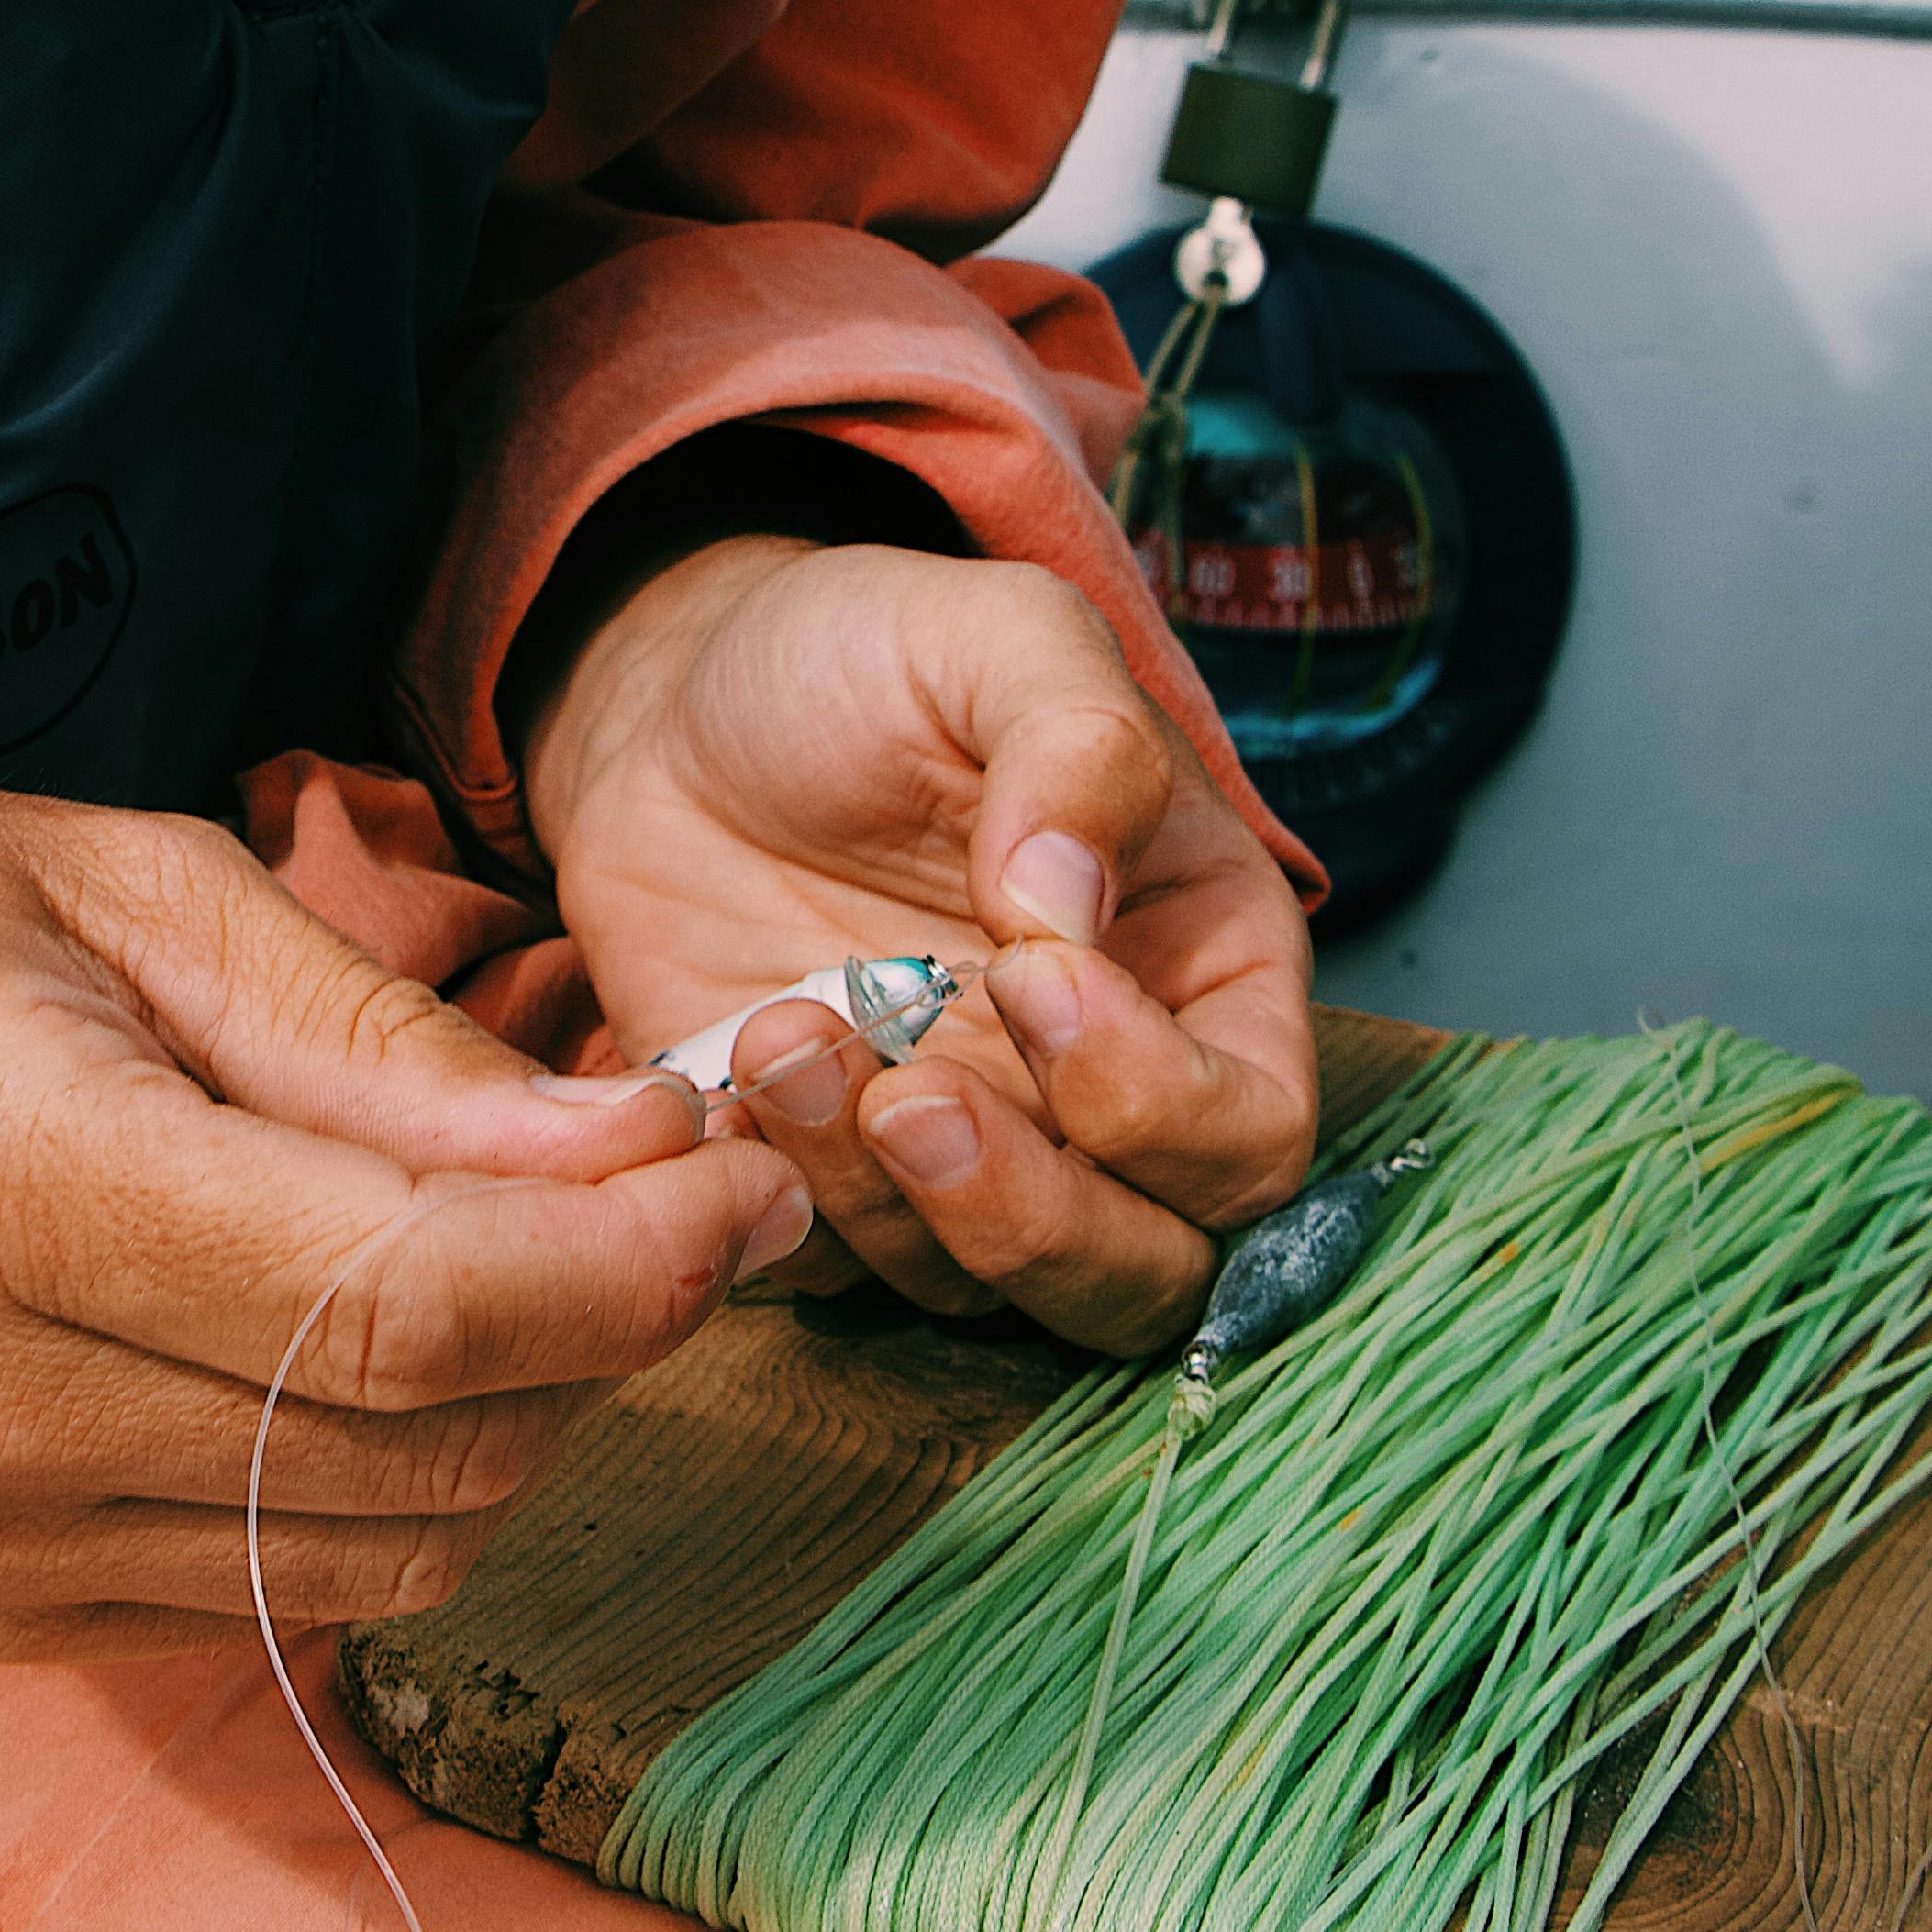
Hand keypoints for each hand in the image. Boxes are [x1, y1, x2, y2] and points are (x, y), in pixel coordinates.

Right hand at [0, 764, 809, 1660]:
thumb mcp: (119, 881)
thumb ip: (382, 1043)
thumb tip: (641, 1151)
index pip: (405, 1304)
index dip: (631, 1266)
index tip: (747, 1181)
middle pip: (422, 1446)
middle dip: (611, 1328)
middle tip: (682, 1185)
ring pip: (385, 1550)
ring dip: (515, 1417)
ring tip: (534, 1252)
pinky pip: (277, 1588)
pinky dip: (378, 1476)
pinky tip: (357, 1337)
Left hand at [519, 536, 1315, 1352]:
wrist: (681, 707)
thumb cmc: (866, 665)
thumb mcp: (991, 639)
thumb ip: (1076, 745)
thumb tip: (1070, 902)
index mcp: (1201, 975)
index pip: (1250, 1134)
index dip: (1158, 1099)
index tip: (1033, 974)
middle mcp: (1100, 1098)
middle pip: (1143, 1274)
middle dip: (1035, 1221)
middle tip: (915, 1098)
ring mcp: (964, 1152)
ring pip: (981, 1292)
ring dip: (882, 1201)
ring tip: (783, 1034)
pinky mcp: (829, 1180)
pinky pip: (832, 1270)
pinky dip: (784, 1202)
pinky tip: (731, 1072)